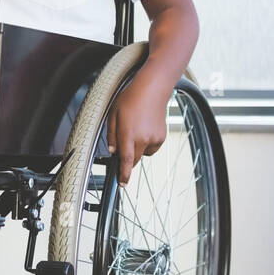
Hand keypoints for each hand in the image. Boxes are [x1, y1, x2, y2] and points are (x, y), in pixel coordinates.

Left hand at [105, 72, 169, 186]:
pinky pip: (152, 148)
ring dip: (138, 149)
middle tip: (125, 143)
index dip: (124, 174)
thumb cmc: (130, 99)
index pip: (126, 160)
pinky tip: (145, 129)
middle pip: (134, 160)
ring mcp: (154, 139)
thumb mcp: (113, 115)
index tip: (122, 184)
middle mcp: (143, 139)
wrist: (152, 90)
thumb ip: (112, 135)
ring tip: (136, 129)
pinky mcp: (161, 138)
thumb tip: (112, 152)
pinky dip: (147, 144)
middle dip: (128, 158)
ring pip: (143, 154)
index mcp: (128, 134)